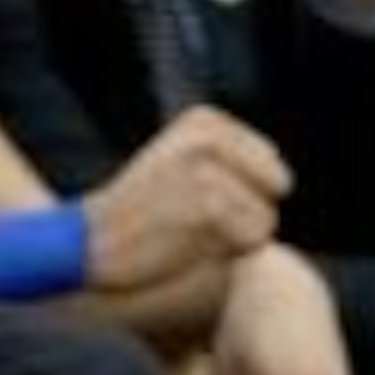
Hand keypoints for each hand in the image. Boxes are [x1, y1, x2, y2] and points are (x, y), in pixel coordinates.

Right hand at [84, 106, 289, 294]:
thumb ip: (231, 159)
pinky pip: (254, 242)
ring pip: (267, 219)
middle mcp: (208, 138)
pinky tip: (187, 246)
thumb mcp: (179, 162)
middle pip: (276, 188)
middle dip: (244, 212)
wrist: (87, 243)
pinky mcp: (211, 209)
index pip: (271, 164)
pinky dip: (227, 253)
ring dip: (233, 237)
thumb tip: (287, 179)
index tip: (187, 198)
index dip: (240, 192)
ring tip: (185, 232)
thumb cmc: (139, 213)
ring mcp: (209, 172)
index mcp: (203, 120)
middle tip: (187, 218)